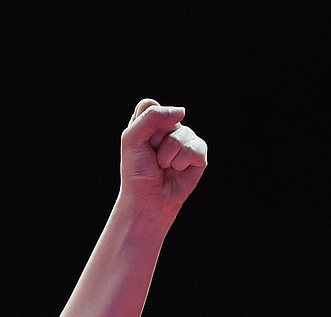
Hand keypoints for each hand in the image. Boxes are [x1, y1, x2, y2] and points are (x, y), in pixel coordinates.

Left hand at [120, 99, 207, 215]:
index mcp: (149, 123)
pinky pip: (195, 148)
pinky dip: (182, 162)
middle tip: (152, 157)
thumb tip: (182, 111)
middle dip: (157, 141)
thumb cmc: (137, 170)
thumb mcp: (132, 138)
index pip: (149, 104)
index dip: (144, 124)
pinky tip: (177, 170)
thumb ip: (152, 116)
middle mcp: (168, 128)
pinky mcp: (198, 154)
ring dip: (168, 155)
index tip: (139, 142)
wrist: (147, 198)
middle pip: (168, 118)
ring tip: (164, 166)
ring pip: (183, 133)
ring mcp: (185, 140)